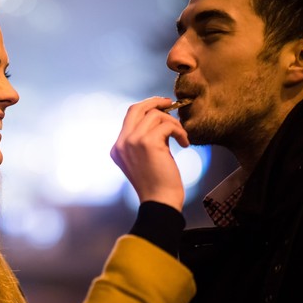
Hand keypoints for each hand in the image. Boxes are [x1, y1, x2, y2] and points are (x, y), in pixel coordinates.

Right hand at [110, 97, 189, 211]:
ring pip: (155, 116)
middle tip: (170, 103)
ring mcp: (132, 141)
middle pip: (136, 108)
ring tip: (181, 136)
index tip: (162, 109)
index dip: (147, 109)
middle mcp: (121, 142)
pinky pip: (167, 125)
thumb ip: (145, 138)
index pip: (130, 117)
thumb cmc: (157, 183)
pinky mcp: (147, 142)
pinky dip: (179, 131)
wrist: (160, 200)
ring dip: (173, 123)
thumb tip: (160, 118)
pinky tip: (185, 142)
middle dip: (155, 102)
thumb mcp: (144, 158)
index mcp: (118, 147)